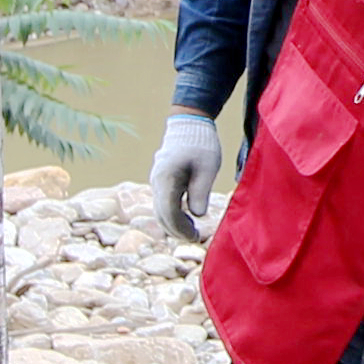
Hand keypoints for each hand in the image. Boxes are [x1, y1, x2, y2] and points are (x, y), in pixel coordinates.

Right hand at [150, 111, 224, 238]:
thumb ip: (200, 191)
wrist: (189, 124)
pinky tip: (188, 219)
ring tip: (194, 231)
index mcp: (167, 178)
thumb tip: (198, 215)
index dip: (181, 228)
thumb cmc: (201, 144)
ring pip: (160, 211)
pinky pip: (162, 204)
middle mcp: (157, 182)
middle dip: (177, 230)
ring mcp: (156, 182)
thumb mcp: (208, 168)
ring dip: (174, 224)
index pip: (169, 211)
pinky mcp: (160, 182)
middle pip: (161, 215)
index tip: (196, 237)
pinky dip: (172, 215)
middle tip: (197, 238)